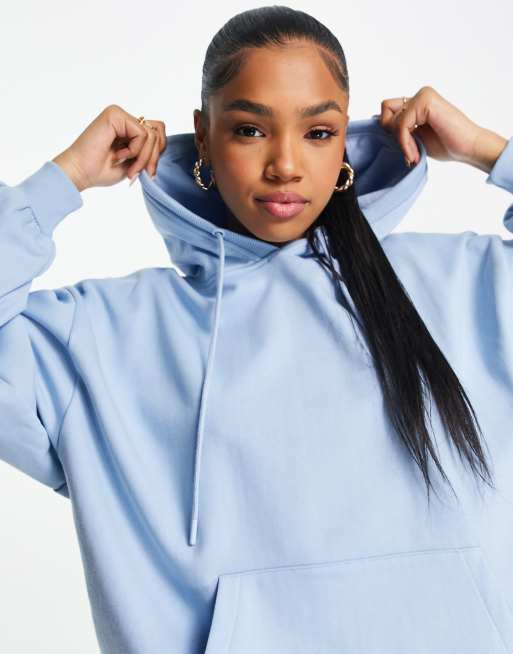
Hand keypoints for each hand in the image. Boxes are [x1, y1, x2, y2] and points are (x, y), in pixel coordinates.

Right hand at [51, 104, 166, 191]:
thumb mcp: (134, 163)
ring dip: (143, 157)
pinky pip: (141, 133)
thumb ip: (149, 152)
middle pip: (158, 132)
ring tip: (127, 166)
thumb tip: (163, 146)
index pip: (159, 134)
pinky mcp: (115, 114)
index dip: (157, 154)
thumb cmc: (101, 170)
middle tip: (137, 172)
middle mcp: (125, 118)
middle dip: (153, 158)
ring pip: (152, 134)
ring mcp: (119, 114)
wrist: (81, 172)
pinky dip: (135, 150)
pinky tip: (118, 155)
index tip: (147, 173)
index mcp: (129, 128)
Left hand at [378, 86, 506, 172]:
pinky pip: (401, 125)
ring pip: (391, 118)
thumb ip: (399, 129)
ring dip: (401, 142)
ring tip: (414, 154)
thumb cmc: (446, 144)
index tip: (405, 150)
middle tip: (409, 151)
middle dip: (392, 134)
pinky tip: (416, 153)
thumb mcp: (415, 137)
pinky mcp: (426, 100)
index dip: (390, 131)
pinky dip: (405, 142)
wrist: (468, 148)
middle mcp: (419, 96)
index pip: (387, 111)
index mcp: (417, 103)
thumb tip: (376, 121)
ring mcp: (423, 96)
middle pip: (385, 110)